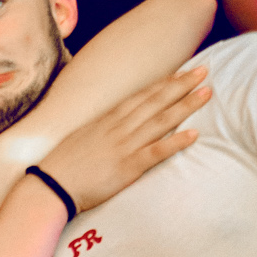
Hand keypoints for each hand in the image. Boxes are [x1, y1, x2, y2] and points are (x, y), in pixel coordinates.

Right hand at [35, 67, 208, 211]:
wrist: (50, 184)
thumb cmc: (62, 165)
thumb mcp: (82, 137)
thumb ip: (102, 129)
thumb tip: (114, 125)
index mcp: (107, 120)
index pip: (141, 96)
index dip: (163, 84)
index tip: (181, 73)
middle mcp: (118, 128)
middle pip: (155, 102)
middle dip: (181, 86)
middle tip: (203, 72)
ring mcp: (124, 146)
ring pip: (161, 121)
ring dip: (185, 106)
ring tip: (206, 93)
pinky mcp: (127, 167)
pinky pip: (156, 152)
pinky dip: (176, 142)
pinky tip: (194, 134)